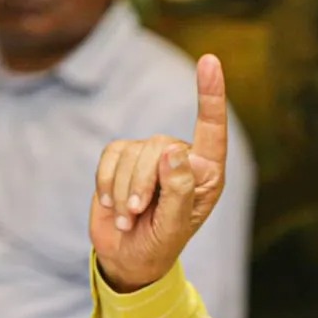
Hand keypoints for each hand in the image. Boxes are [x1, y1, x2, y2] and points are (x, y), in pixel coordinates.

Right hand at [90, 54, 229, 291]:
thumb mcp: (173, 226)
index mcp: (207, 174)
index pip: (212, 129)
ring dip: (123, 190)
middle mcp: (182, 159)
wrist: (128, 257)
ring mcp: (152, 156)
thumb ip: (178, 191)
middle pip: (159, 147)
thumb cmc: (159, 244)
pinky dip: (106, 182)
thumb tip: (173, 152)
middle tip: (136, 215)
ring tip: (128, 217)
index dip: (210, 95)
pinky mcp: (123, 157)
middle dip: (142, 183)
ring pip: (133, 152)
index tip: (210, 61)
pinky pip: (111, 154)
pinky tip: (113, 205)